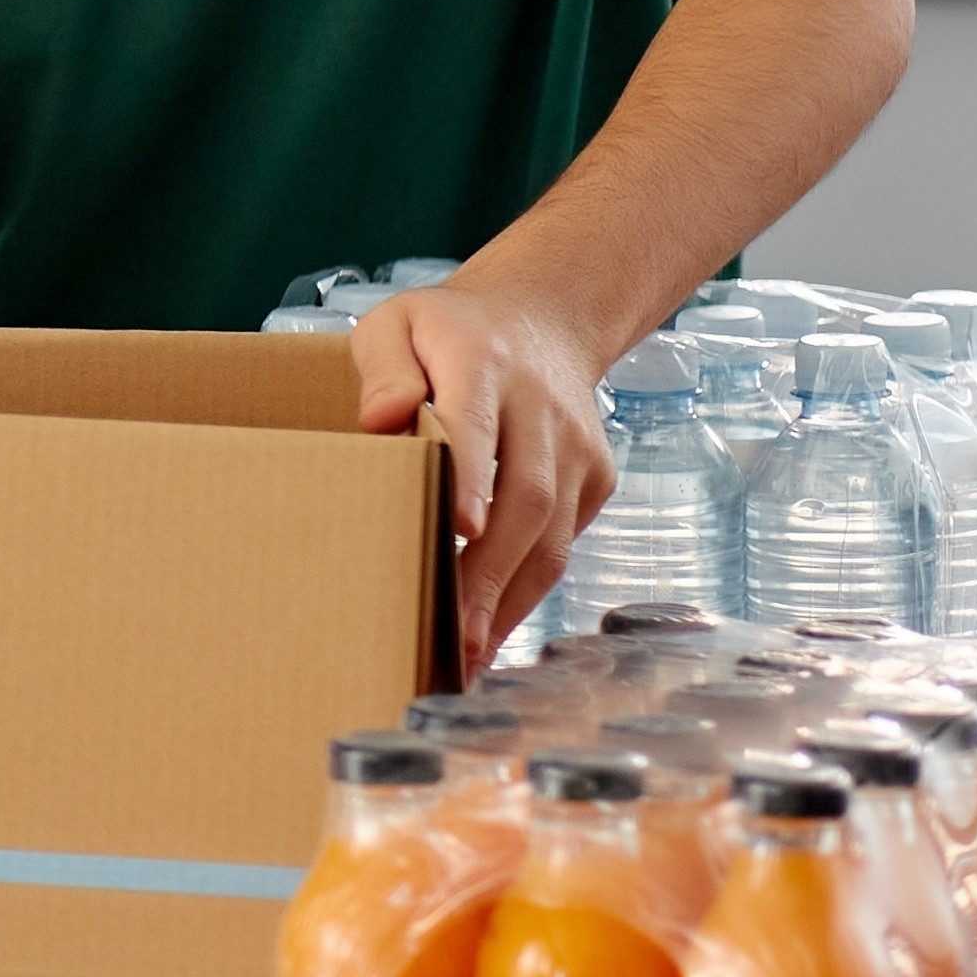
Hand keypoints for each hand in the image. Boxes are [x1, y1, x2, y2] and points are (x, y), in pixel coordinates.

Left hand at [351, 278, 614, 677]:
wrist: (541, 320)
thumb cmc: (446, 333)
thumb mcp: (396, 323)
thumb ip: (383, 367)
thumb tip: (381, 419)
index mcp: (482, 363)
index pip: (478, 425)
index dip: (472, 478)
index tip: (459, 529)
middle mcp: (541, 408)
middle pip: (523, 496)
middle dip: (490, 571)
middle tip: (454, 634)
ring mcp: (576, 446)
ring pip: (552, 532)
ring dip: (513, 598)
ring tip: (470, 655)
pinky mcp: (595, 478)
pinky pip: (565, 541)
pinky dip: (531, 588)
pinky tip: (493, 628)